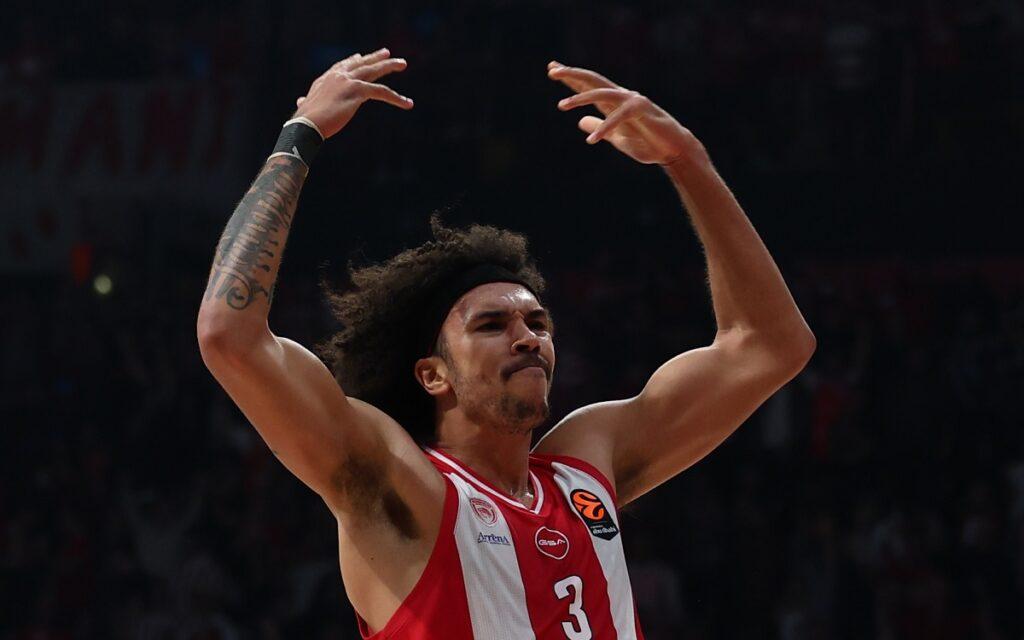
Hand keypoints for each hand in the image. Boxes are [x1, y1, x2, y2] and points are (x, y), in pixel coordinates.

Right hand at [293, 47, 413, 138]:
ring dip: (389, 66)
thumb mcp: (306, 106)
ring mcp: (348, 81)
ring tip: (403, 63)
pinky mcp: (357, 91)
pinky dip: (396, 97)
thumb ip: (306, 102)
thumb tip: (300, 101)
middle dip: (375, 57)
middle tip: (387, 53)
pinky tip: (407, 103)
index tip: (360, 56)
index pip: (342, 66)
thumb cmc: (305, 120)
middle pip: (360, 63)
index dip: (353, 61)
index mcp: (325, 79)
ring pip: (374, 70)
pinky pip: (381, 91)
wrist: (307, 124)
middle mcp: (338, 76)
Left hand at [548, 60, 702, 165]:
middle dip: (572, 74)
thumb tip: (580, 122)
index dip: (570, 79)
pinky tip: (591, 140)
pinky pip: (619, 116)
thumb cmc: (647, 143)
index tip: (552, 69)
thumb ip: (599, 128)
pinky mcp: (642, 110)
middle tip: (552, 70)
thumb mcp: (616, 139)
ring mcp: (632, 101)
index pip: (588, 86)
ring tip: (561, 105)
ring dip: (581, 98)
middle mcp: (621, 97)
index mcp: (613, 103)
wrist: (673, 151)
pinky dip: (605, 128)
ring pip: (603, 93)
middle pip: (593, 80)